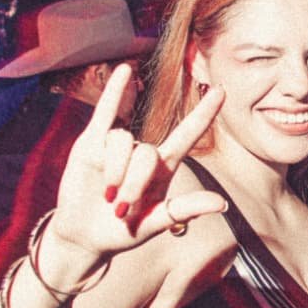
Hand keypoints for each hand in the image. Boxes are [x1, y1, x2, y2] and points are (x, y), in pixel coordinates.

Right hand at [46, 64, 227, 266]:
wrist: (85, 237)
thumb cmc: (124, 232)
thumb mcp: (155, 223)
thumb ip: (185, 210)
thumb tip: (222, 203)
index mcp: (164, 168)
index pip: (188, 135)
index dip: (204, 113)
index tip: (221, 90)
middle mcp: (142, 152)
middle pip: (146, 153)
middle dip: (134, 184)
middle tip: (121, 210)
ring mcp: (117, 146)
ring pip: (122, 142)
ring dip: (116, 171)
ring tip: (108, 196)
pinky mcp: (91, 144)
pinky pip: (105, 113)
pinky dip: (114, 91)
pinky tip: (123, 71)